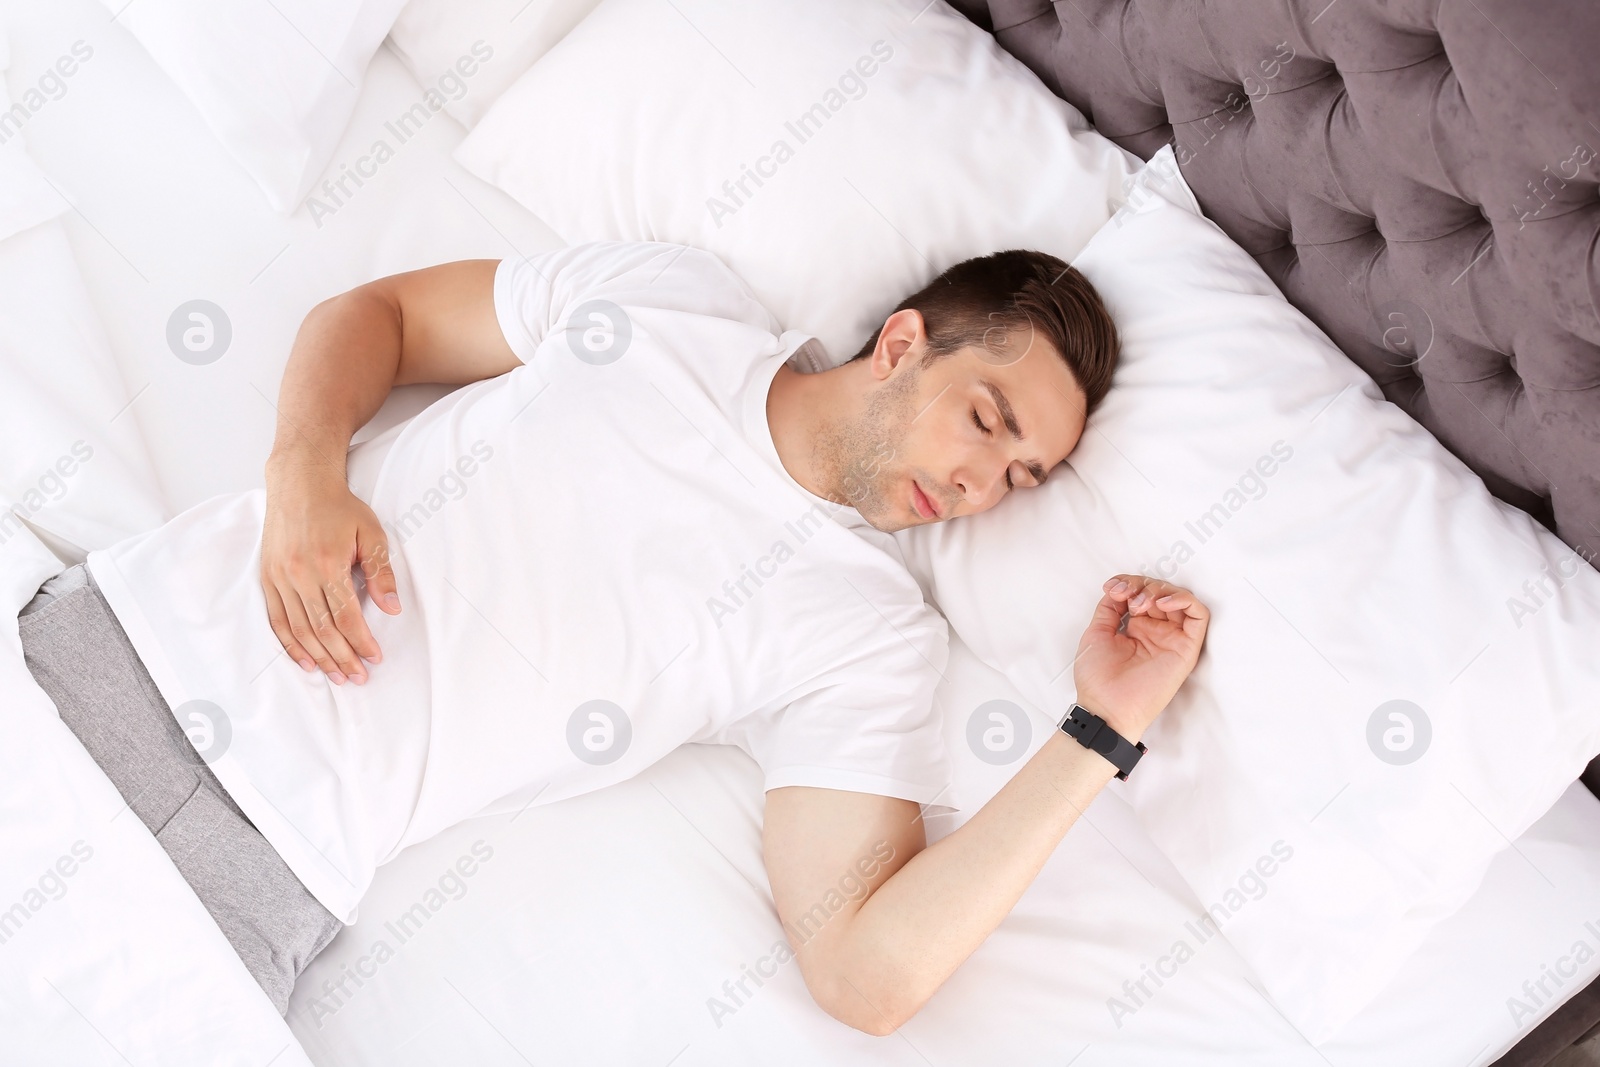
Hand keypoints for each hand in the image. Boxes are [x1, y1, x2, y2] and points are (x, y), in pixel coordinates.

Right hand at [261, 452, 399, 683]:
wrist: (299, 484)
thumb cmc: (340, 508)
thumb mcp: (371, 533)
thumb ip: (381, 573)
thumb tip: (392, 609)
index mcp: (328, 564)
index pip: (347, 617)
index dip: (361, 642)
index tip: (374, 659)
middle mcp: (300, 575)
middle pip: (323, 630)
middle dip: (342, 658)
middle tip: (358, 678)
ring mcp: (280, 578)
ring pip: (300, 630)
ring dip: (318, 657)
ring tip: (337, 676)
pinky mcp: (268, 578)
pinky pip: (277, 620)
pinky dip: (290, 644)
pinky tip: (304, 661)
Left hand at [1072, 574, 1208, 743]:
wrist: (1105, 707)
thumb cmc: (1098, 679)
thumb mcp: (1097, 633)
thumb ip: (1109, 609)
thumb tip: (1118, 588)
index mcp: (1136, 628)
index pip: (1142, 592)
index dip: (1128, 582)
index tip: (1111, 588)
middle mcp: (1156, 631)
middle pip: (1161, 592)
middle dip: (1142, 585)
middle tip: (1126, 596)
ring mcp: (1172, 639)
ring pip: (1180, 599)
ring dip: (1160, 591)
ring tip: (1140, 603)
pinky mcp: (1186, 649)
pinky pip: (1198, 616)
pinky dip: (1183, 600)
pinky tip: (1162, 603)